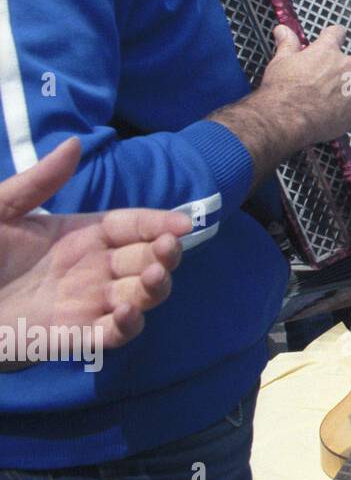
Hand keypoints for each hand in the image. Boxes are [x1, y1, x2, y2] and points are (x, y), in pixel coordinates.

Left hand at [0, 138, 191, 353]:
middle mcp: (91, 269)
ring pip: (140, 297)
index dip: (161, 222)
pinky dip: (128, 327)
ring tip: (153, 277)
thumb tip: (75, 143)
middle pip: (146, 260)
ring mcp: (85, 304)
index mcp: (80, 235)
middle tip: (169, 248)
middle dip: (167, 254)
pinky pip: (112, 336)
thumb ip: (38, 182)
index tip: (183, 222)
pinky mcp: (71, 337)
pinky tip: (127, 312)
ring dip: (155, 288)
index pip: (134, 226)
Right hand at [261, 25, 350, 146]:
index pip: (338, 32)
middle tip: (332, 76)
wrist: (288, 118)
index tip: (332, 38)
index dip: (334, 35)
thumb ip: (287, 44)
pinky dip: (349, 106)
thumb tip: (283, 30)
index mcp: (327, 51)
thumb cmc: (283, 90)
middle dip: (348, 66)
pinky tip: (333, 111)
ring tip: (328, 99)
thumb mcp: (281, 61)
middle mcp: (345, 66)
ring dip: (348, 88)